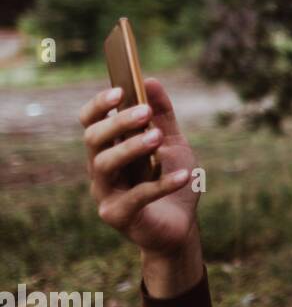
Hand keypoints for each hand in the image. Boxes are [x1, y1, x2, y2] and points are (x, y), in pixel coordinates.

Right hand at [80, 78, 198, 259]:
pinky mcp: (118, 216)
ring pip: (104, 165)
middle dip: (117, 122)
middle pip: (94, 139)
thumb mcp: (173, 143)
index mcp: (109, 148)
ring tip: (157, 138)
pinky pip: (136, 197)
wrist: (182, 225)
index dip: (100, 105)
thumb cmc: (172, 179)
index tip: (121, 89)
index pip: (91, 122)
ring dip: (131, 148)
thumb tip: (151, 80)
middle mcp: (100, 169)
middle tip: (145, 112)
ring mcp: (105, 193)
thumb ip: (163, 115)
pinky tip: (184, 175)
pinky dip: (161, 184)